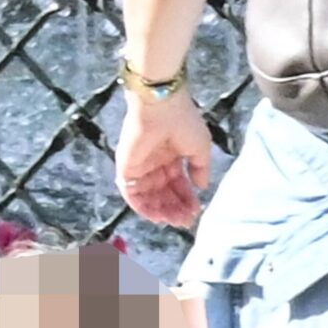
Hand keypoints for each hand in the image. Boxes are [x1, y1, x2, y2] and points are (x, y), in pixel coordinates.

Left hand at [115, 90, 212, 228]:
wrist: (161, 106)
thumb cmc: (183, 121)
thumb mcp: (201, 147)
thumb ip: (201, 169)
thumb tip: (201, 187)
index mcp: (172, 157)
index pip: (178, 185)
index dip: (187, 200)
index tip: (196, 211)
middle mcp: (155, 163)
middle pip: (164, 194)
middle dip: (175, 209)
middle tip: (185, 221)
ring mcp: (140, 167)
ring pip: (149, 198)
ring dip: (161, 212)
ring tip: (174, 220)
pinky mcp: (126, 169)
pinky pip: (132, 195)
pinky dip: (143, 208)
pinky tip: (158, 216)